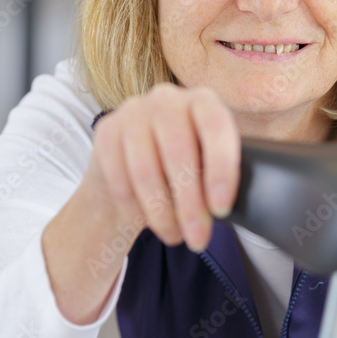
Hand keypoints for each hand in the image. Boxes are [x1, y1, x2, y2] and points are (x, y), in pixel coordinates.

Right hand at [86, 83, 240, 252]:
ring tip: (174, 235)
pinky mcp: (105, 132)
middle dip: (190, 205)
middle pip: (180, 153)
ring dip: (162, 214)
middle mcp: (167, 98)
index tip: (221, 210)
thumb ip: (219, 174)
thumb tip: (230, 210)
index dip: (221, 170)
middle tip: (198, 239)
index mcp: (203, 101)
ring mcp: (132, 112)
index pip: (216, 127)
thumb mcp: (205, 162)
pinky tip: (145, 222)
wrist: (128, 162)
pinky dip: (135, 209)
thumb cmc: (178, 166)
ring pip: (146, 170)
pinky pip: (120, 179)